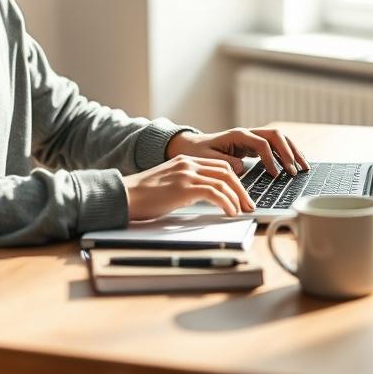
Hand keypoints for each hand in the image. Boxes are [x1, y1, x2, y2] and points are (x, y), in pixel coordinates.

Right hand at [122, 155, 253, 220]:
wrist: (124, 195)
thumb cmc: (143, 196)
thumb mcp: (169, 185)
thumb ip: (187, 186)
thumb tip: (204, 198)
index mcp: (185, 161)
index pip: (219, 166)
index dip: (235, 181)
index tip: (241, 195)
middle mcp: (188, 163)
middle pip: (226, 171)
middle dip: (241, 189)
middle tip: (248, 204)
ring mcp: (186, 174)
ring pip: (224, 181)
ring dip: (237, 197)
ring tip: (242, 211)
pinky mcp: (184, 187)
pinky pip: (215, 193)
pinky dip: (227, 202)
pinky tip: (230, 212)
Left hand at [166, 127, 309, 177]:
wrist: (191, 146)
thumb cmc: (198, 153)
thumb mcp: (207, 159)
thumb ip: (224, 162)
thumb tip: (242, 167)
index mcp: (237, 135)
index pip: (261, 143)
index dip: (271, 158)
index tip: (276, 174)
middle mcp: (248, 133)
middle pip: (276, 136)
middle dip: (288, 152)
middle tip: (295, 171)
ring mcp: (253, 138)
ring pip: (280, 139)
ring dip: (293, 151)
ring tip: (305, 167)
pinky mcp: (254, 145)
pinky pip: (276, 146)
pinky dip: (287, 154)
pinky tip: (296, 165)